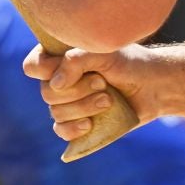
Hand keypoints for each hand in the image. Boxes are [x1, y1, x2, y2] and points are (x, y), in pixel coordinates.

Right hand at [23, 44, 156, 140]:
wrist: (152, 86)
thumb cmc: (127, 63)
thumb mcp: (104, 53)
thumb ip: (76, 60)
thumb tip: (56, 84)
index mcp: (59, 58)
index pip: (33, 66)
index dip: (47, 70)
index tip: (74, 67)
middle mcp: (59, 80)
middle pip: (46, 93)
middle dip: (77, 90)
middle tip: (102, 83)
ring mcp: (67, 103)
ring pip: (56, 112)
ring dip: (83, 107)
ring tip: (108, 99)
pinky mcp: (78, 122)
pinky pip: (61, 131)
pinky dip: (73, 129)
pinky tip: (90, 124)